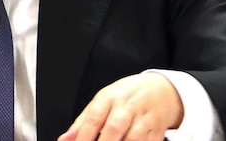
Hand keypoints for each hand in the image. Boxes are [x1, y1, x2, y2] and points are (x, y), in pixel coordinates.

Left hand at [57, 72, 183, 140]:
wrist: (161, 90)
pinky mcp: (158, 130)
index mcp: (109, 97)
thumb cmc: (126, 97)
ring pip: (132, 139)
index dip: (83, 137)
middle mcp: (127, 106)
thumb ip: (82, 123)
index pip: (93, 118)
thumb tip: (64, 139)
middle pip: (113, 129)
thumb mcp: (103, 102)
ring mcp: (144, 118)